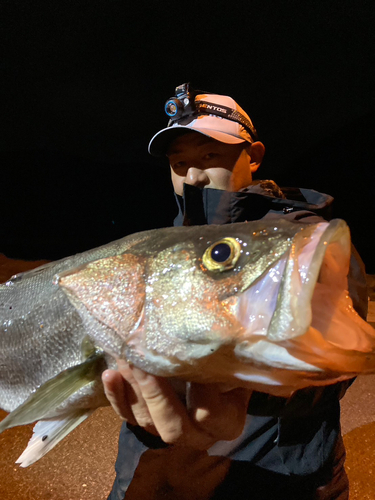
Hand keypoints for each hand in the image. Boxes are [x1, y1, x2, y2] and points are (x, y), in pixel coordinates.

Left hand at [102, 360, 251, 449]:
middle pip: (173, 426)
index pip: (208, 413)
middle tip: (141, 360)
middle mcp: (198, 435)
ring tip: (124, 359)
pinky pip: (128, 417)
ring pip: (147, 421)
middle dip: (154, 393)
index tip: (185, 357)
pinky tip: (109, 374)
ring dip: (133, 388)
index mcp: (226, 423)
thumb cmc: (231, 367)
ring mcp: (169, 431)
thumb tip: (218, 341)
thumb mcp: (237, 365)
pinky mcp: (147, 423)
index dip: (196, 389)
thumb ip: (229, 361)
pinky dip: (116, 397)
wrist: (218, 377)